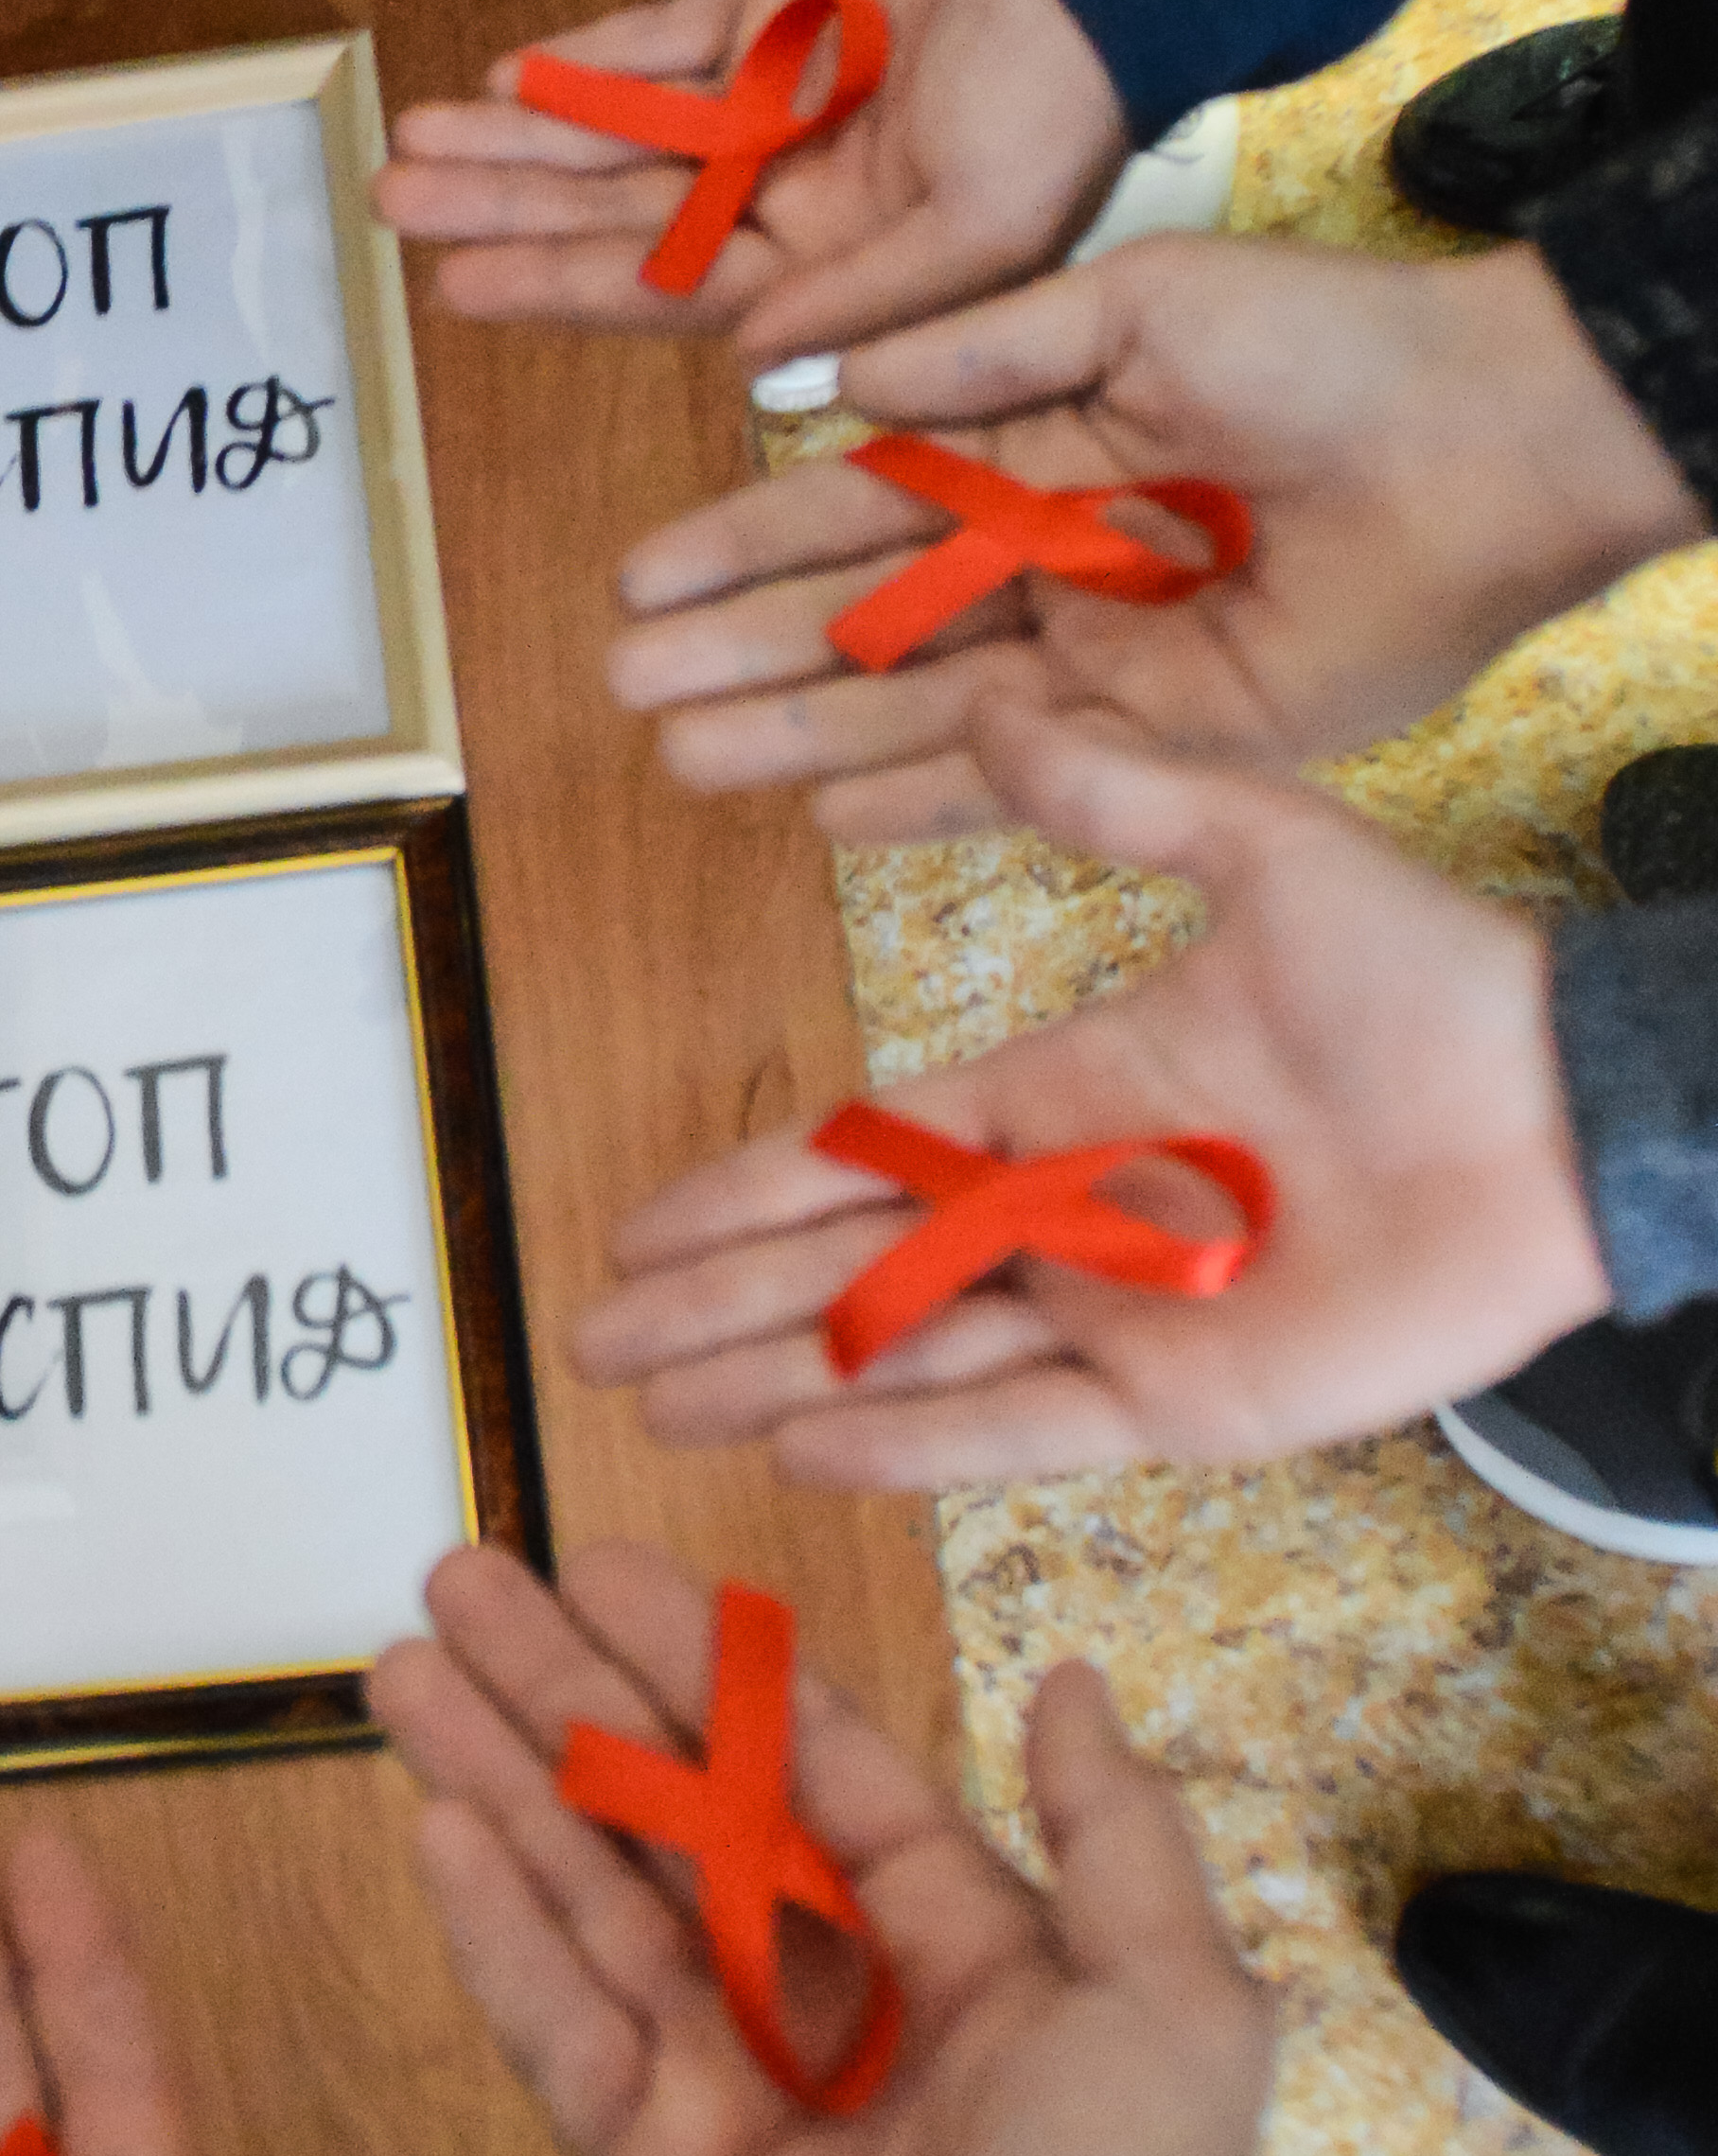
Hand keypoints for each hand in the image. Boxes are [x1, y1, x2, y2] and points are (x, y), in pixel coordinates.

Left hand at [374, 0, 1130, 359]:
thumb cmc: (1076, 87)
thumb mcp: (990, 224)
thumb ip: (871, 297)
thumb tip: (750, 364)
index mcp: (846, 264)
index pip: (671, 290)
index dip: (560, 287)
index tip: (453, 286)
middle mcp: (804, 196)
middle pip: (624, 214)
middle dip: (510, 207)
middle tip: (391, 201)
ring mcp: (790, 100)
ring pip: (625, 131)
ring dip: (525, 137)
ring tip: (416, 139)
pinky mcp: (790, 7)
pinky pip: (667, 44)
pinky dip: (593, 57)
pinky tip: (507, 72)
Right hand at [377, 1540, 1276, 2155]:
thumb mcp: (1171, 2019)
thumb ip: (1117, 1838)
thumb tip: (1075, 1674)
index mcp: (964, 1949)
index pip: (812, 1764)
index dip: (709, 1662)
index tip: (607, 1565)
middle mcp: (836, 1997)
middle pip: (677, 1805)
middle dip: (569, 1690)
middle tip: (461, 1575)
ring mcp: (728, 2085)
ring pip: (592, 1890)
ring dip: (500, 1773)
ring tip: (400, 1664)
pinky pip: (554, 2022)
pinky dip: (493, 1922)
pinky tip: (431, 1822)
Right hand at [578, 685, 1613, 1482]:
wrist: (1565, 1116)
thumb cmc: (1432, 980)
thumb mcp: (1264, 849)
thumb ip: (1124, 794)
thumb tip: (1001, 704)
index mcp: (1066, 1090)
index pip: (867, 1152)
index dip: (750, 1189)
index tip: (643, 1221)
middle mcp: (1070, 1215)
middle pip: (853, 1269)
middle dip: (720, 1305)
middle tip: (590, 1338)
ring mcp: (1121, 1317)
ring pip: (907, 1360)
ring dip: (777, 1383)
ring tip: (655, 1407)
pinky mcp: (1186, 1405)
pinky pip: (1019, 1430)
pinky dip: (909, 1447)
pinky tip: (802, 1451)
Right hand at [608, 234, 1702, 834]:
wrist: (1484, 436)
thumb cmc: (1325, 340)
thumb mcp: (1135, 302)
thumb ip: (980, 349)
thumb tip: (821, 381)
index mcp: (1031, 447)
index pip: (856, 506)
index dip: (745, 540)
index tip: (640, 578)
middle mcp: (1049, 560)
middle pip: (864, 620)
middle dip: (743, 651)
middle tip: (625, 685)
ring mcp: (1103, 656)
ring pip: (918, 705)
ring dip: (800, 731)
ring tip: (683, 754)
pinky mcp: (1170, 736)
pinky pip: (1024, 778)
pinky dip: (924, 799)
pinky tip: (821, 812)